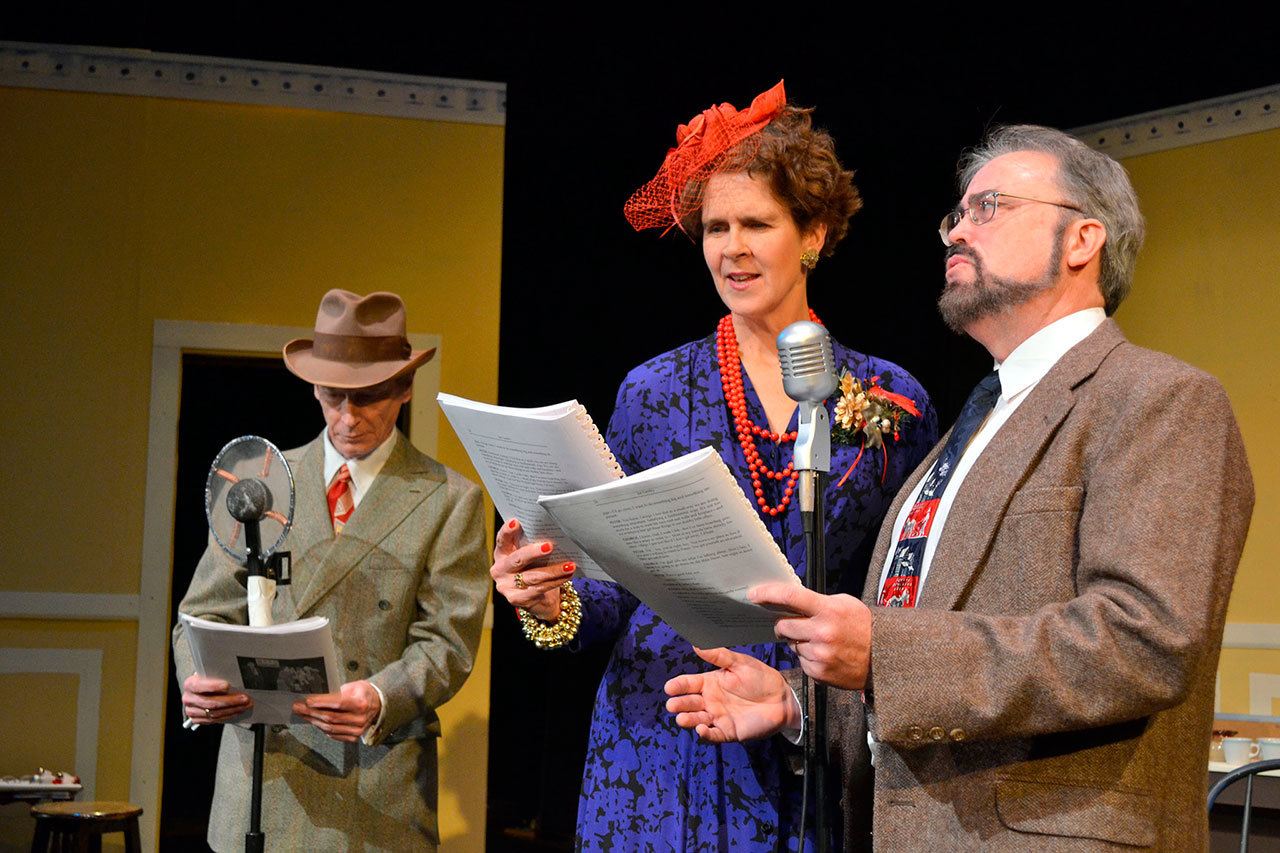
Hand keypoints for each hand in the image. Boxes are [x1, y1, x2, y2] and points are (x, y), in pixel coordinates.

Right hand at [182, 673, 251, 723]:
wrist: (200, 690)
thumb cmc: (207, 680)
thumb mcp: (210, 674)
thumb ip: (218, 675)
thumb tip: (234, 675)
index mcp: (190, 684)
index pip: (199, 686)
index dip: (213, 686)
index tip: (227, 686)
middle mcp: (188, 698)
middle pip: (210, 702)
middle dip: (230, 701)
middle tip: (244, 698)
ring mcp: (192, 711)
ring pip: (214, 713)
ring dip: (232, 709)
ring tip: (245, 704)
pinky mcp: (197, 719)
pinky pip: (214, 720)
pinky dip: (228, 715)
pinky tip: (237, 710)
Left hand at [292, 680, 381, 741]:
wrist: (378, 705)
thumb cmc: (363, 693)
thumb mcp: (353, 686)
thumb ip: (337, 693)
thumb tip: (316, 698)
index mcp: (361, 704)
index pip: (338, 704)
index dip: (321, 702)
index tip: (307, 700)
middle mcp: (360, 719)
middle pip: (331, 717)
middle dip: (311, 712)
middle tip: (298, 707)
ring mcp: (357, 730)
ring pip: (330, 728)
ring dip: (313, 721)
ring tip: (302, 714)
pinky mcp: (354, 737)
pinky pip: (333, 735)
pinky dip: (322, 728)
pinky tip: (313, 721)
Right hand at [490, 518, 575, 619]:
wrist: (537, 598)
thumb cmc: (534, 569)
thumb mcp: (530, 556)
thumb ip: (533, 545)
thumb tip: (553, 531)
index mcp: (501, 554)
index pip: (502, 540)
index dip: (507, 531)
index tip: (516, 522)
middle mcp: (499, 570)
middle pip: (517, 559)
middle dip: (533, 552)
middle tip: (550, 546)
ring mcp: (506, 586)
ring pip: (532, 576)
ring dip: (554, 570)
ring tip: (569, 565)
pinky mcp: (516, 599)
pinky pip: (539, 589)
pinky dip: (556, 582)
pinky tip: (567, 576)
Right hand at [663, 647, 798, 742]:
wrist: (782, 698)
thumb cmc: (761, 678)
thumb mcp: (740, 663)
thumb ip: (719, 656)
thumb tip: (696, 644)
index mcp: (711, 683)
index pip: (689, 684)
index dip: (678, 686)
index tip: (669, 687)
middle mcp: (711, 700)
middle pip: (690, 703)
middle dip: (680, 704)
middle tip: (672, 705)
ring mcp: (719, 717)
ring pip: (697, 720)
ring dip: (688, 720)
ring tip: (682, 718)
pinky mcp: (729, 731)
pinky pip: (713, 735)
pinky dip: (705, 734)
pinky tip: (701, 729)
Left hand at [751, 582, 871, 688]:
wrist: (884, 657)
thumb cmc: (863, 626)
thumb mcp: (844, 604)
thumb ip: (817, 602)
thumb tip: (789, 601)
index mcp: (828, 610)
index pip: (790, 597)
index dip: (767, 593)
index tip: (753, 594)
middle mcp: (821, 632)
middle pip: (783, 625)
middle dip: (784, 624)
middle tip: (794, 624)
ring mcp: (819, 655)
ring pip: (791, 645)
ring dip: (799, 642)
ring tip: (820, 641)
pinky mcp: (818, 673)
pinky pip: (801, 661)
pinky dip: (808, 657)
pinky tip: (824, 654)